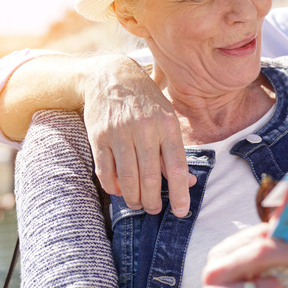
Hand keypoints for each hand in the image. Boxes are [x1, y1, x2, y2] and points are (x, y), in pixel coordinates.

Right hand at [81, 55, 194, 215]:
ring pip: (127, 178)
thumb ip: (175, 151)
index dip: (180, 193)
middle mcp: (144, 129)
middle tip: (154, 210)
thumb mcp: (167, 118)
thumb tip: (189, 183)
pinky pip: (105, 171)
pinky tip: (120, 191)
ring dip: (134, 198)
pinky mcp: (98, 137)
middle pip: (150, 177)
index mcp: (166, 125)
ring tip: (139, 204)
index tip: (180, 211)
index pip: (176, 166)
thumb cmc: (146, 101)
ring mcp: (119, 133)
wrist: (110, 76)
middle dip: (153, 201)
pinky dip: (113, 187)